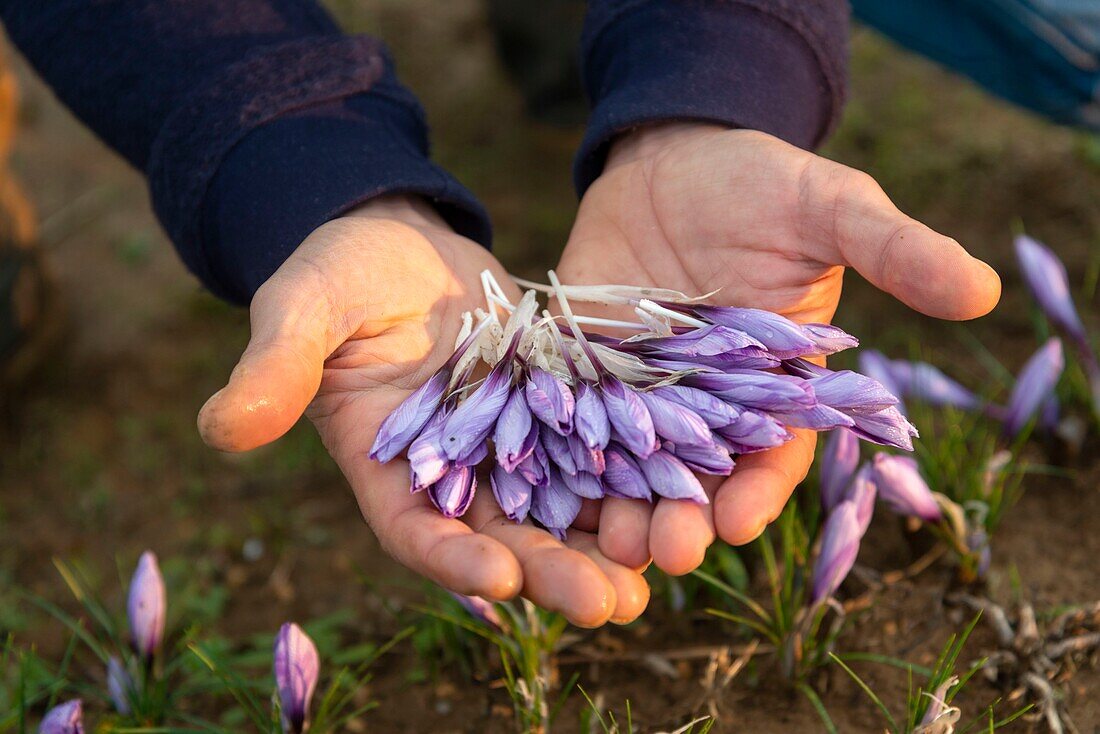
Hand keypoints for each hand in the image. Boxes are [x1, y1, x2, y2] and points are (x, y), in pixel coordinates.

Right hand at [198, 195, 648, 625]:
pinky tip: (679, 495)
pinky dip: (632, 475)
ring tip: (657, 574)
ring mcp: (509, 442)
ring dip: (606, 543)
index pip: (415, 528)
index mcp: (387, 463)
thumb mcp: (303, 307)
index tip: (498, 575)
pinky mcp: (555, 407)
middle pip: (503, 534)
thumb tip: (220, 427)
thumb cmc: (339, 272)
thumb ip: (274, 364)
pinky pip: (598, 449)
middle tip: (608, 604)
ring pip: (561, 507)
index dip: (452, 555)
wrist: (399, 239)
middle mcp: (454, 469)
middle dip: (552, 571)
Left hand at [556, 123, 1000, 573]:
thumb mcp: (829, 207)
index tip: (736, 521)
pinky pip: (570, 420)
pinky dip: (560, 455)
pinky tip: (542, 486)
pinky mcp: (582, 368)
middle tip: (660, 553)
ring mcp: (640, 390)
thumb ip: (892, 249)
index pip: (772, 454)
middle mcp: (706, 402)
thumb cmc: (762, 181)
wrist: (672, 155)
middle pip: (696, 476)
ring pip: (630, 465)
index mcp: (774, 385)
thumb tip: (981, 288)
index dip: (758, 491)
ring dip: (619, 507)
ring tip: (603, 541)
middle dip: (680, 518)